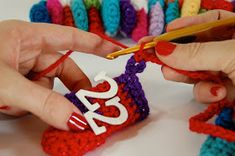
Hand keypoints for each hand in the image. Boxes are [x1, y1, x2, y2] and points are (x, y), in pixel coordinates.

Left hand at [0, 20, 119, 130]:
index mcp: (27, 37)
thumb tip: (76, 120)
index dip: (94, 44)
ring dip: (39, 101)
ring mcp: (21, 68)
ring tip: (15, 103)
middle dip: (69, 88)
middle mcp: (27, 50)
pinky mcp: (16, 84)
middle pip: (62, 69)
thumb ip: (44, 102)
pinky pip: (34, 96)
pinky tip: (7, 105)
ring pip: (47, 87)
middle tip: (83, 106)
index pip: (70, 38)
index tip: (115, 52)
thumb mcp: (7, 84)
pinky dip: (27, 106)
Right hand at [140, 10, 234, 102]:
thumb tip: (162, 49)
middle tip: (153, 55)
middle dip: (176, 53)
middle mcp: (230, 50)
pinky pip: (205, 89)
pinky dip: (205, 93)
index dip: (186, 25)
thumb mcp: (230, 55)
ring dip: (184, 74)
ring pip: (196, 70)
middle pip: (196, 48)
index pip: (210, 21)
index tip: (164, 32)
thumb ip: (196, 53)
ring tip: (172, 74)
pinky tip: (217, 94)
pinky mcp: (224, 92)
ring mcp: (228, 71)